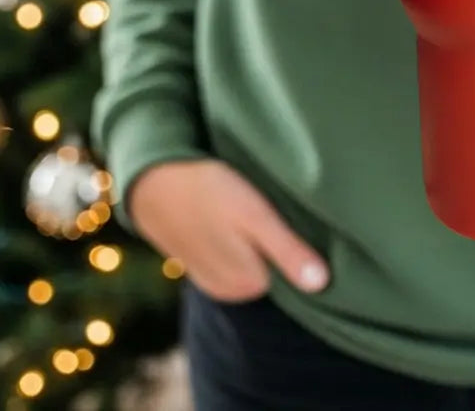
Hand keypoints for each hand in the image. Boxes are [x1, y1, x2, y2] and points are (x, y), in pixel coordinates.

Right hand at [127, 159, 329, 301]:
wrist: (153, 183)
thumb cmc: (210, 192)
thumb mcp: (255, 216)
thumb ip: (287, 251)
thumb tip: (321, 284)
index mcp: (250, 283)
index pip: (296, 270)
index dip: (297, 240)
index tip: (289, 214)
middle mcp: (232, 292)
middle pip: (274, 268)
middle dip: (276, 241)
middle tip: (266, 206)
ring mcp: (214, 282)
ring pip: (254, 263)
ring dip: (254, 241)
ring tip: (247, 209)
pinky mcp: (201, 267)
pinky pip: (233, 258)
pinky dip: (236, 241)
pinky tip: (229, 218)